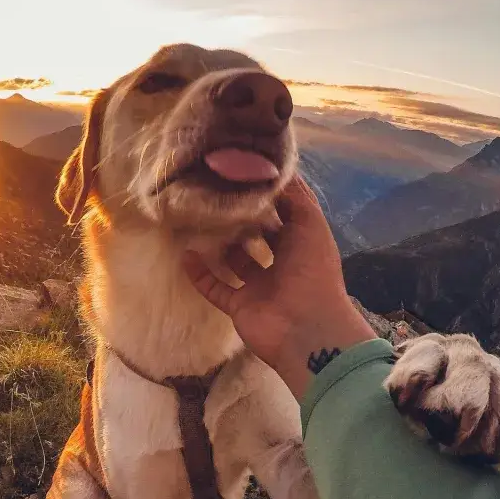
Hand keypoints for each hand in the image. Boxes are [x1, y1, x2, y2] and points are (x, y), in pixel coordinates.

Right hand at [183, 175, 374, 397]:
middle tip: (216, 197)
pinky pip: (216, 288)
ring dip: (220, 246)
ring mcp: (260, 287)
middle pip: (258, 238)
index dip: (268, 198)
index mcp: (303, 245)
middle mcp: (282, 265)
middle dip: (242, 221)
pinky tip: (186, 255)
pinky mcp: (240, 306)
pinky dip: (201, 274)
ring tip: (199, 221)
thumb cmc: (313, 271)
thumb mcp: (310, 224)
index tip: (244, 177)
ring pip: (235, 262)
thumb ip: (295, 196)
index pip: (284, 216)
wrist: (307, 329)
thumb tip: (276, 170)